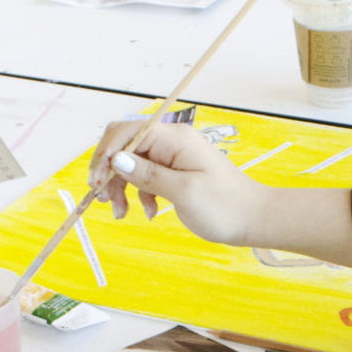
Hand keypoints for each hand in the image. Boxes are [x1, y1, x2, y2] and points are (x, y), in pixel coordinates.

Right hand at [89, 119, 269, 245]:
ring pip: (132, 163)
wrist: (254, 219)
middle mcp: (172, 141)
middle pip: (125, 146)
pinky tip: (149, 212)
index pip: (126, 132)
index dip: (106, 154)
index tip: (97, 182)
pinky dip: (141, 194)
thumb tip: (116, 160)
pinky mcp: (175, 171)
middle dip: (110, 172)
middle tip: (105, 201)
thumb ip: (147, 174)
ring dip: (122, 187)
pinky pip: (146, 176)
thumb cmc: (225, 206)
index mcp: (174, 139)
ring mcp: (173, 156)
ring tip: (122, 213)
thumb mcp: (183, 192)